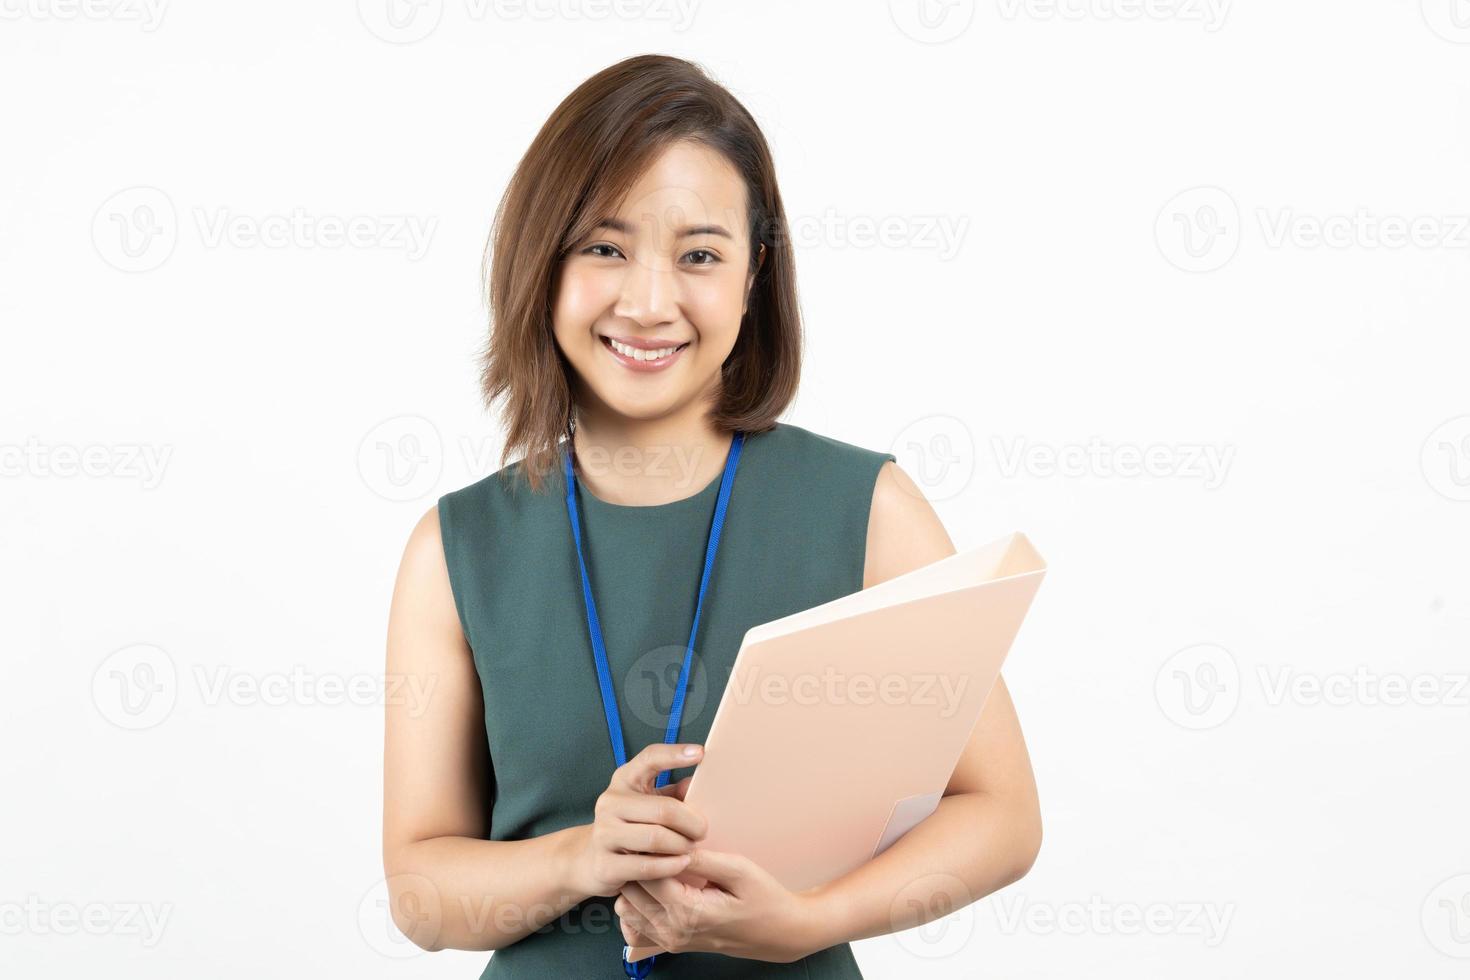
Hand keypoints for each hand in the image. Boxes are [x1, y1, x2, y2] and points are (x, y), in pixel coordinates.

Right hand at [565, 743, 707, 898]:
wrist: (590, 860)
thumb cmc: (630, 827)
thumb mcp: (650, 803)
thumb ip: (673, 794)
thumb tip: (697, 785)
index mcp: (624, 780)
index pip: (650, 758)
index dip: (674, 754)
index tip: (700, 753)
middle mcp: (610, 803)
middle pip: (664, 810)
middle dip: (692, 824)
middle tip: (702, 832)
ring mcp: (604, 834)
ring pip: (657, 838)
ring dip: (682, 846)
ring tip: (691, 849)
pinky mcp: (605, 865)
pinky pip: (647, 866)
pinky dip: (671, 867)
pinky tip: (682, 864)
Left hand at [614, 846, 824, 962]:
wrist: (780, 934)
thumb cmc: (765, 900)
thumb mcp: (740, 871)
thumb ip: (703, 859)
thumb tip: (674, 843)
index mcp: (688, 911)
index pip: (646, 875)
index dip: (644, 848)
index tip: (649, 828)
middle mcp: (674, 930)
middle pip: (630, 892)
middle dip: (635, 864)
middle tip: (648, 840)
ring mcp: (671, 940)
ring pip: (627, 909)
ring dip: (634, 884)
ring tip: (653, 860)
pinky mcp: (672, 943)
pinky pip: (636, 925)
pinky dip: (637, 905)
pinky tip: (655, 886)